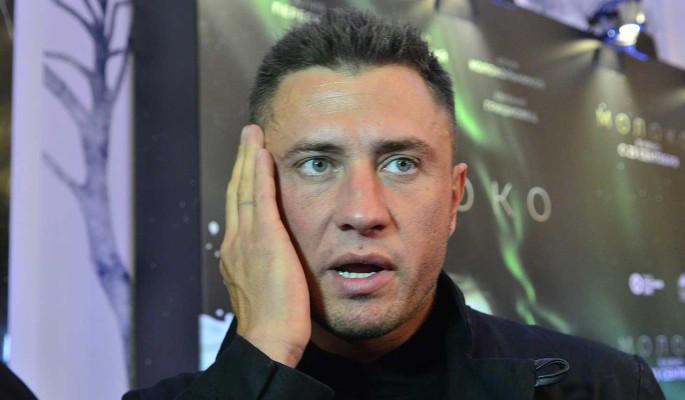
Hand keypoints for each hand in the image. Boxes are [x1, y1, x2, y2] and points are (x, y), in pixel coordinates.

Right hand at [220, 125, 310, 367]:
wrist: (268, 340)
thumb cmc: (274, 324)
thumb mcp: (267, 291)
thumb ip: (268, 270)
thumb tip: (276, 264)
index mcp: (237, 254)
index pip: (239, 210)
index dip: (242, 184)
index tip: (248, 164)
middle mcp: (236, 242)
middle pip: (236, 192)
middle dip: (241, 163)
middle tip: (247, 137)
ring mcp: (247, 239)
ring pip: (244, 189)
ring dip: (248, 158)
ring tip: (252, 134)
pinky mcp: (265, 239)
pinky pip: (260, 197)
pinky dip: (259, 173)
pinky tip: (262, 153)